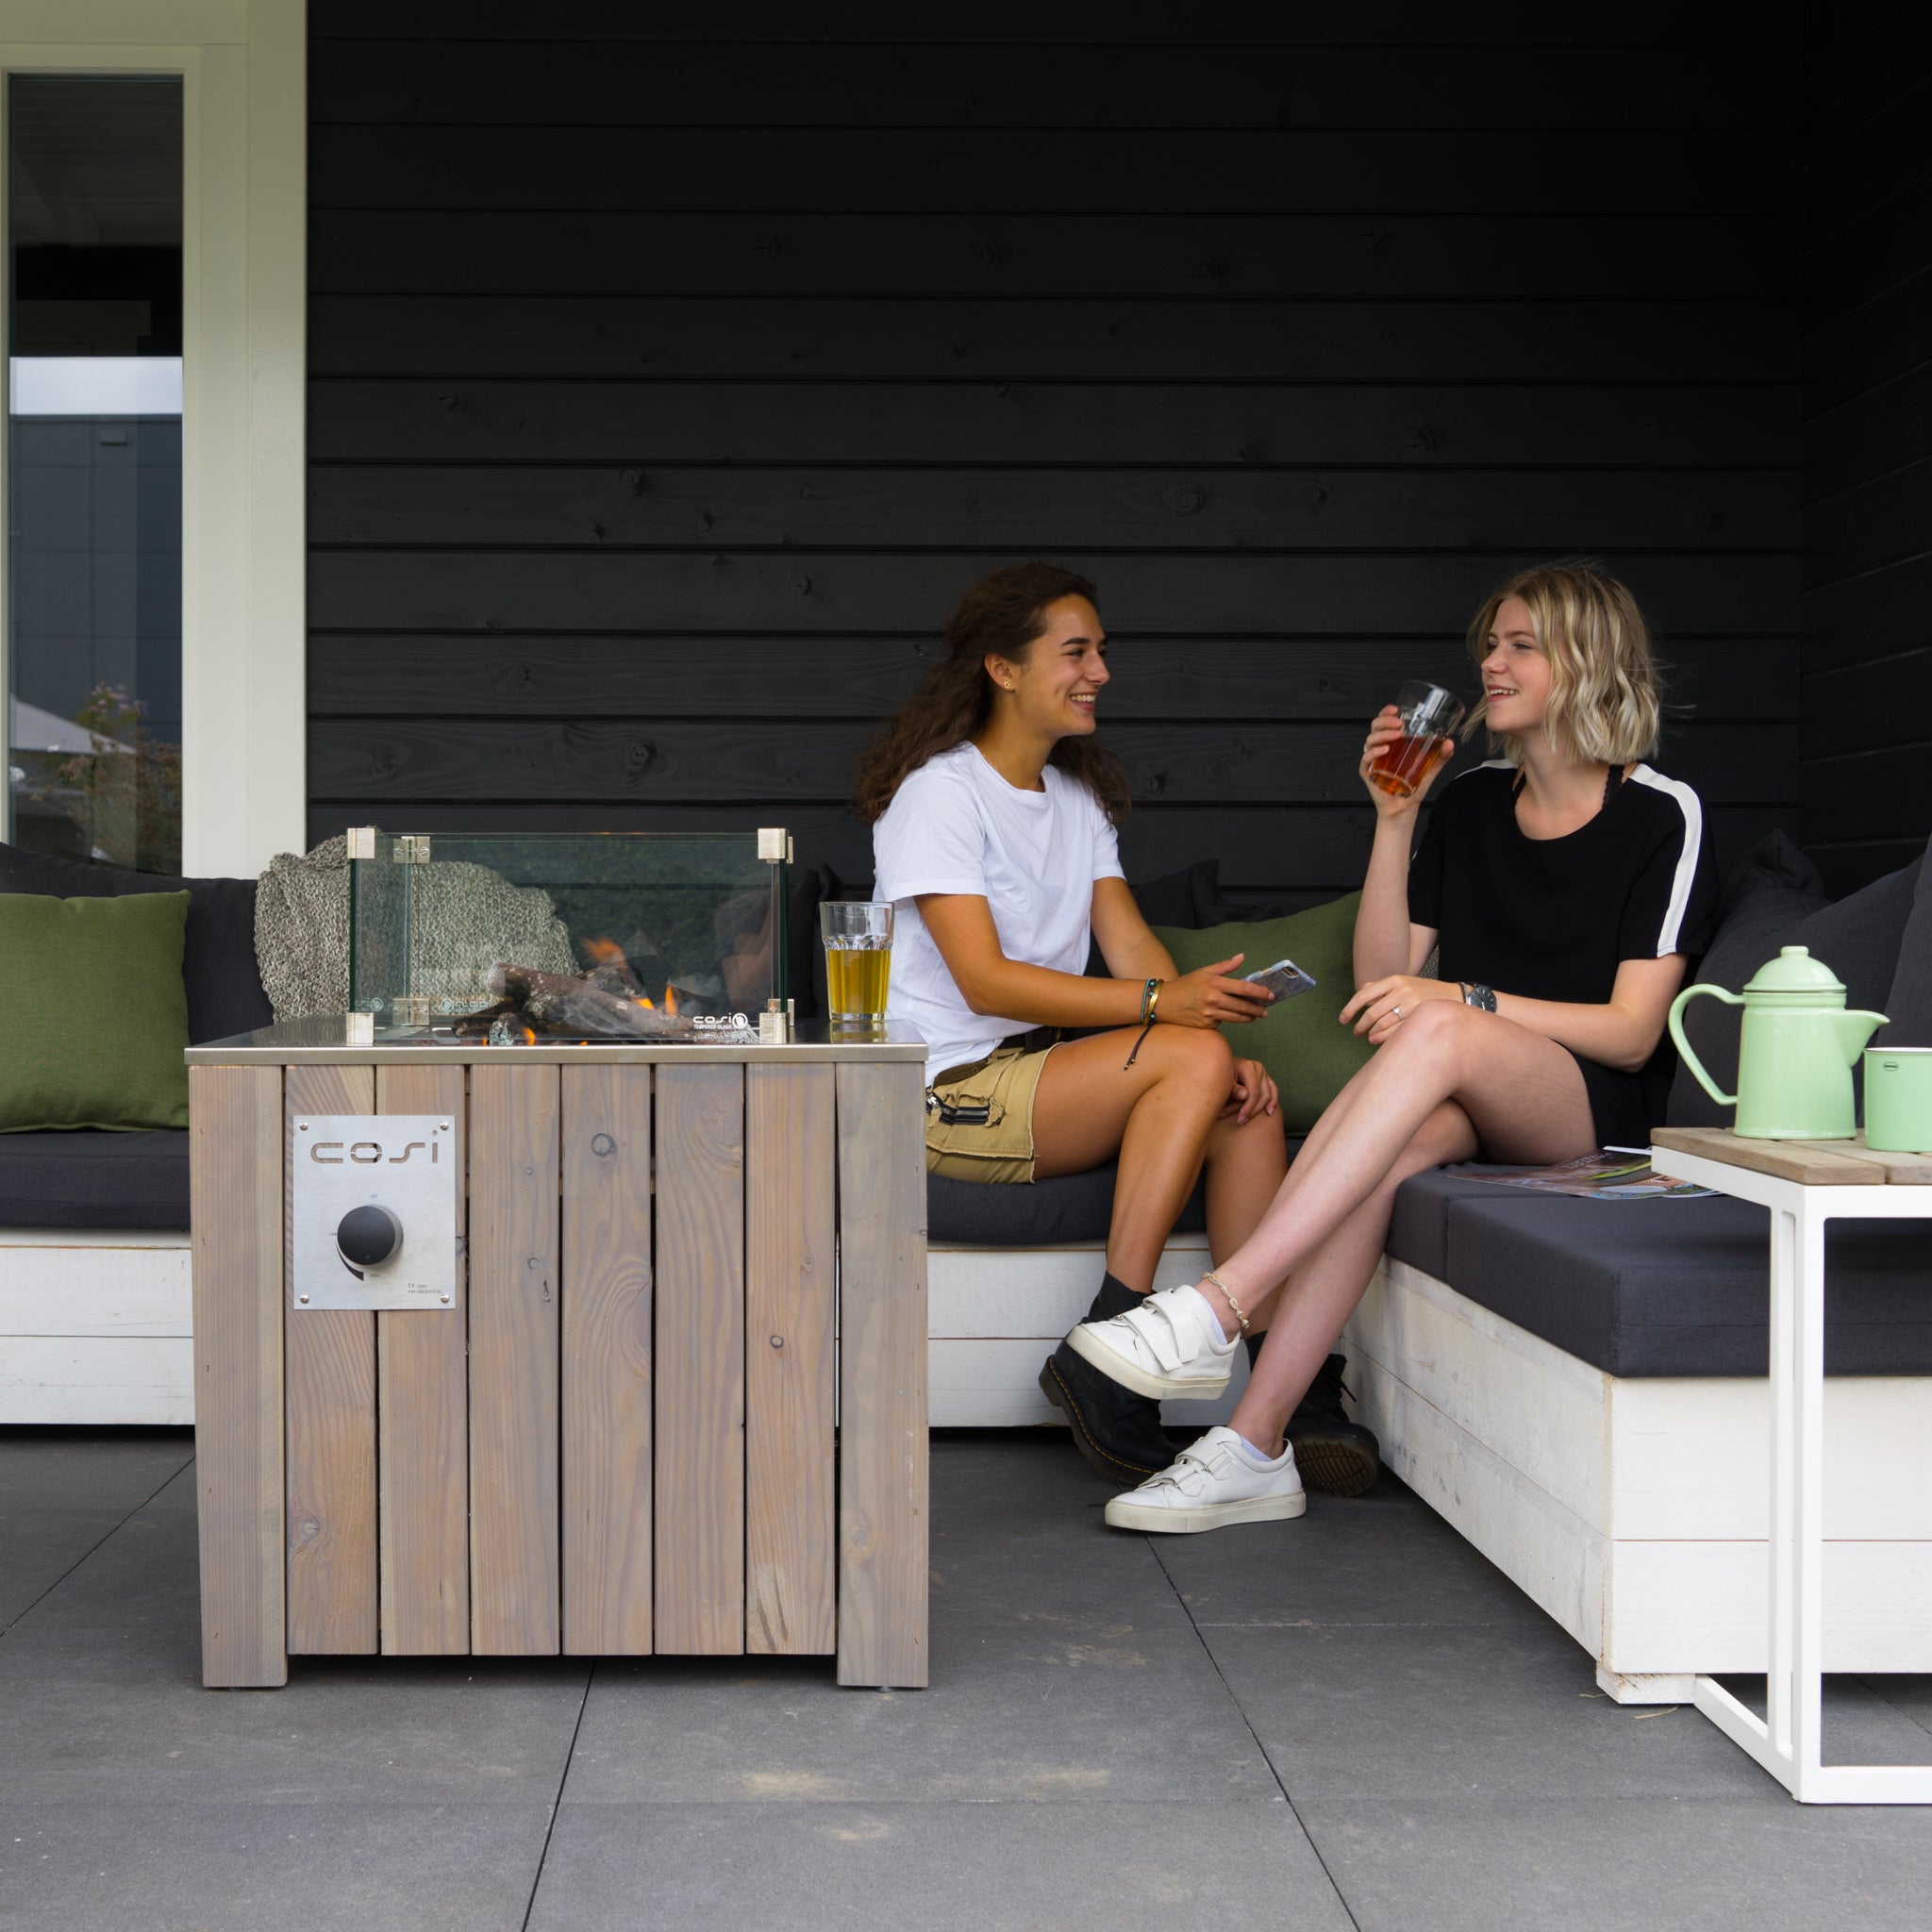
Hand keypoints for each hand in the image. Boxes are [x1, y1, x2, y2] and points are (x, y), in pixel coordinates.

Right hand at [1157, 954, 1275, 1028]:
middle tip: (1266, 1010)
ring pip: (1236, 1018)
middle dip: (1258, 1008)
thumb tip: (1242, 957)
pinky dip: (1230, 1019)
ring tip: (1256, 1016)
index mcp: (1214, 983)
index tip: (1270, 995)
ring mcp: (1210, 1014)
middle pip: (1243, 1006)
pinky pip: (1223, 1023)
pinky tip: (1232, 1016)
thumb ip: (1225, 966)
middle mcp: (1213, 999)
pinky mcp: (1206, 1025)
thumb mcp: (1204, 971)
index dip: (1259, 992)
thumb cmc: (1185, 985)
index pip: (1243, 987)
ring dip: (1249, 1017)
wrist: (1163, 1002)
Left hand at [1221, 1057, 1278, 1123]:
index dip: (1248, 1107)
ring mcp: (1263, 1072)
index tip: (1240, 1118)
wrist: (1219, 1069)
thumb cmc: (1221, 1077)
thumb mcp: (1224, 1083)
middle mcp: (1258, 1068)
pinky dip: (1272, 1101)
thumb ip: (1234, 1089)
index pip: (1254, 1091)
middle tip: (1241, 1120)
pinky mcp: (1265, 1077)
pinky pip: (1273, 1090)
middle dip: (1253, 1109)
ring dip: (1260, 1108)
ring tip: (1250, 1118)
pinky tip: (1269, 1111)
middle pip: (1262, 1094)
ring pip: (1268, 1094)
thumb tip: (1245, 1095)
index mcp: (1248, 1067)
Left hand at [1340, 973, 1460, 1044]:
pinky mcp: (1419, 1018)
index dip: (1350, 1009)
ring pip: (1382, 1024)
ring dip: (1370, 1033)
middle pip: (1372, 1013)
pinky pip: (1394, 1031)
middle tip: (1356, 1032)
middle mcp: (1402, 991)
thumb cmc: (1425, 991)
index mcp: (1394, 980)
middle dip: (1360, 1025)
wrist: (1455, 996)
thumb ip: (1382, 987)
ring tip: (1367, 1037)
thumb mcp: (1404, 983)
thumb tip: (1362, 992)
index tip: (1343, 1020)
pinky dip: (1381, 1038)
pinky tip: (1375, 1040)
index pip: (1364, 995)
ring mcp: (1411, 1005)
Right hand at [1360, 704, 1454, 818]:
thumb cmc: (1412, 788)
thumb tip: (1450, 742)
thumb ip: (1440, 757)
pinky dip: (1374, 752)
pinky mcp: (1368, 773)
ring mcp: (1372, 761)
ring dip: (1383, 734)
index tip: (1396, 709)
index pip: (1384, 723)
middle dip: (1385, 721)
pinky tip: (1384, 750)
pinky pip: (1366, 759)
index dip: (1386, 713)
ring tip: (1397, 735)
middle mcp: (1379, 749)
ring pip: (1370, 740)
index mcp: (1391, 744)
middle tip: (1399, 723)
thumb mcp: (1430, 769)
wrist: (1404, 809)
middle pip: (1375, 727)